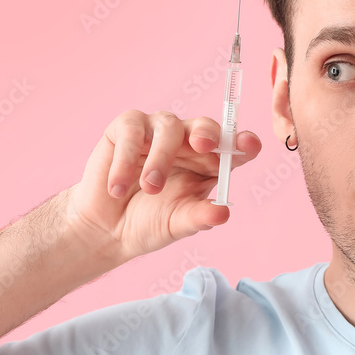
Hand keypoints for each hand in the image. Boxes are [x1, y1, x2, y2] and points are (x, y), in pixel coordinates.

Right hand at [63, 110, 261, 266]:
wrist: (106, 228)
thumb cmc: (150, 221)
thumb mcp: (178, 223)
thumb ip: (199, 217)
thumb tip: (223, 213)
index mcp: (210, 163)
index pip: (234, 146)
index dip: (244, 142)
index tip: (249, 145)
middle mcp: (188, 141)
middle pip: (206, 126)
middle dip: (208, 133)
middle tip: (204, 146)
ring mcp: (157, 131)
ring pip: (169, 128)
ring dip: (161, 158)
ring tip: (150, 188)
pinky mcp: (126, 129)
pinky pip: (132, 131)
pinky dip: (126, 160)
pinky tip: (117, 188)